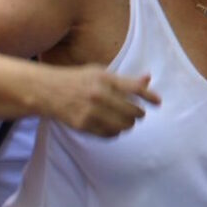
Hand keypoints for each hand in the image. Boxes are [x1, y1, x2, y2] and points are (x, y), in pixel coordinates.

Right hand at [40, 66, 160, 136]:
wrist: (48, 90)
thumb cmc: (78, 79)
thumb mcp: (100, 72)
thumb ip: (124, 79)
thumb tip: (148, 79)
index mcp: (105, 78)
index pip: (135, 89)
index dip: (149, 96)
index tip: (158, 102)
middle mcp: (99, 94)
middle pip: (133, 111)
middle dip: (138, 113)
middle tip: (137, 113)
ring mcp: (91, 111)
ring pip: (123, 125)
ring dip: (128, 124)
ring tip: (125, 120)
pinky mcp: (83, 125)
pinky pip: (109, 134)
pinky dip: (115, 132)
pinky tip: (113, 126)